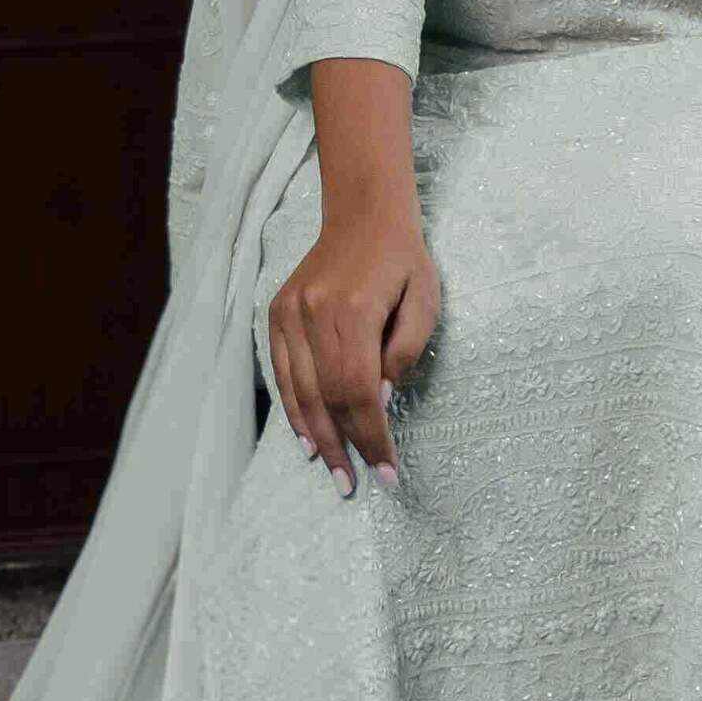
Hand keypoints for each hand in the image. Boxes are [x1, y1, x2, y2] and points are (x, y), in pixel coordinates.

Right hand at [267, 206, 439, 496]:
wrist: (364, 214)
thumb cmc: (404, 261)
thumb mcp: (425, 303)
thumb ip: (404, 354)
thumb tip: (378, 402)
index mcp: (355, 310)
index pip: (359, 391)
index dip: (372, 437)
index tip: (387, 472)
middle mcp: (314, 312)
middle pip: (326, 397)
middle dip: (343, 447)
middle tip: (355, 486)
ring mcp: (289, 312)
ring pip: (299, 390)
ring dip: (316, 437)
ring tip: (333, 472)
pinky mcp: (276, 312)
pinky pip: (283, 372)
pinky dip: (294, 409)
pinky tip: (307, 438)